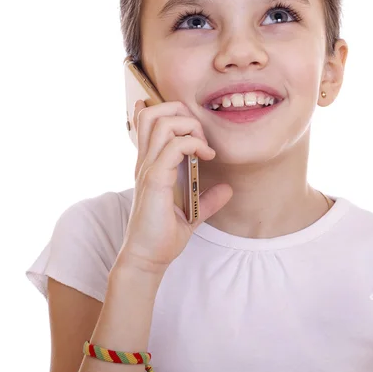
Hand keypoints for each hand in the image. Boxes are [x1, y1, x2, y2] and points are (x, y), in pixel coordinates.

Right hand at [118, 100, 232, 274]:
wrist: (147, 259)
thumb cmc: (162, 237)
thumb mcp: (191, 214)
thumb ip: (207, 199)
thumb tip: (227, 188)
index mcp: (150, 164)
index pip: (148, 121)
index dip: (169, 113)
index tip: (195, 132)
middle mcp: (146, 161)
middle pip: (153, 113)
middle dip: (181, 112)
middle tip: (200, 135)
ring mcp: (148, 168)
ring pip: (161, 122)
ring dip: (189, 126)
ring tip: (203, 145)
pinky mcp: (154, 179)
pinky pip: (173, 147)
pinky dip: (194, 144)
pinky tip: (207, 157)